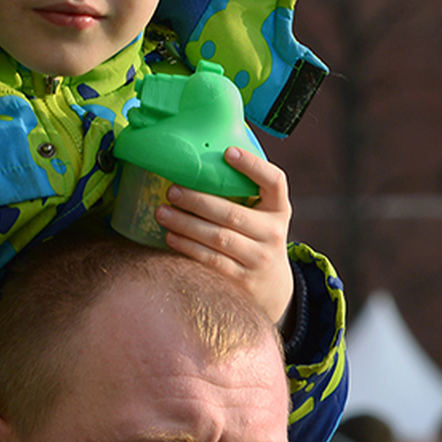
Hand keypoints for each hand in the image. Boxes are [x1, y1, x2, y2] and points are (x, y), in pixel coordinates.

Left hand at [156, 147, 293, 323]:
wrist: (273, 288)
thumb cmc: (257, 239)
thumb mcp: (263, 217)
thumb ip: (244, 194)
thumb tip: (199, 162)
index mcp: (279, 209)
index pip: (274, 181)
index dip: (253, 166)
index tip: (227, 152)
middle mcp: (273, 233)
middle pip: (233, 214)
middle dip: (198, 201)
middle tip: (172, 190)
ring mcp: (259, 258)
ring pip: (218, 238)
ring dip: (186, 224)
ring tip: (162, 212)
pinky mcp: (242, 280)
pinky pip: (211, 260)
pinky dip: (188, 247)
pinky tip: (170, 237)